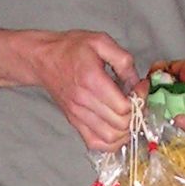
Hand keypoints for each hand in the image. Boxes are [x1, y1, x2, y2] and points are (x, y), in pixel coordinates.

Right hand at [27, 32, 138, 149]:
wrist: (44, 59)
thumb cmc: (71, 49)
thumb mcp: (100, 41)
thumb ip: (122, 60)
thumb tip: (136, 82)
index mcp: (91, 80)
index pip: (124, 106)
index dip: (140, 98)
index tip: (140, 86)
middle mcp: (84, 101)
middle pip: (120, 124)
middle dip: (136, 114)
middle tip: (137, 100)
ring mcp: (78, 115)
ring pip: (111, 138)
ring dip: (126, 130)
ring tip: (129, 114)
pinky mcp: (75, 122)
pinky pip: (96, 144)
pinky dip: (111, 142)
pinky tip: (118, 129)